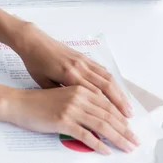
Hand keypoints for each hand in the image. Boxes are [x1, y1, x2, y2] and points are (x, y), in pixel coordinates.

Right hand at [6, 86, 139, 153]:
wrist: (18, 102)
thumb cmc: (37, 99)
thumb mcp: (62, 93)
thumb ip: (80, 99)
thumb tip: (96, 114)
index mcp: (80, 89)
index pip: (107, 104)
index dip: (121, 117)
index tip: (130, 128)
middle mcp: (78, 97)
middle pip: (108, 115)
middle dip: (124, 130)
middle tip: (134, 141)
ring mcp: (71, 109)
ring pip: (102, 125)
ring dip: (117, 138)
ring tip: (127, 147)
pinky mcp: (63, 121)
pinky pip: (86, 135)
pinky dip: (98, 145)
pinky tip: (105, 151)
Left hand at [13, 23, 132, 117]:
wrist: (33, 41)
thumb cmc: (34, 63)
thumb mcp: (42, 82)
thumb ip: (60, 94)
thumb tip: (74, 108)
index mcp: (69, 76)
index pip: (95, 95)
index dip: (107, 109)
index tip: (115, 121)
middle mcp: (80, 68)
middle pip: (106, 87)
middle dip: (120, 103)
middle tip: (129, 118)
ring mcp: (83, 61)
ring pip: (107, 78)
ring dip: (119, 93)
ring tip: (127, 107)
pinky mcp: (83, 57)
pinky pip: (102, 70)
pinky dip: (111, 81)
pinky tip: (116, 90)